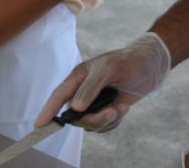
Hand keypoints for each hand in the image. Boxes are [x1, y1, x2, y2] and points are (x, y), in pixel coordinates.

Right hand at [36, 32, 170, 131]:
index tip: (39, 125)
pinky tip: (123, 107)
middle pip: (76, 117)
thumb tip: (75, 108)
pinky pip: (105, 126)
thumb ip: (90, 88)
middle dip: (93, 119)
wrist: (150, 66)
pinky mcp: (107, 110)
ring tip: (120, 107)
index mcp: (78, 78)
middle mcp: (83, 92)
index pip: (58, 96)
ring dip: (107, 120)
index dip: (48, 110)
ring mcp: (95, 102)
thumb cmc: (127, 62)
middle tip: (111, 112)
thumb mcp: (108, 70)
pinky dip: (115, 121)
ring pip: (91, 124)